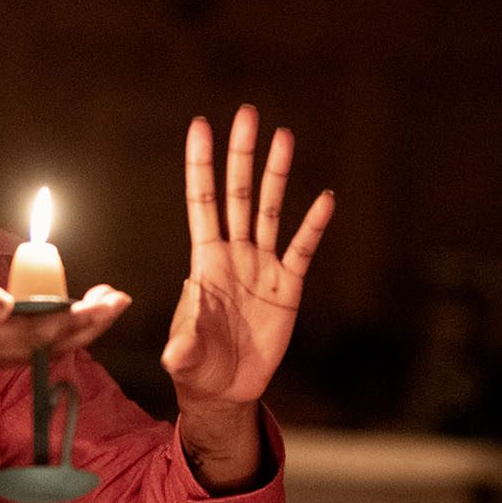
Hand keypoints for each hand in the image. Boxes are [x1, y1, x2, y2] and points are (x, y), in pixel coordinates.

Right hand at [0, 248, 130, 441]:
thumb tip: (7, 305)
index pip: (38, 329)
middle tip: (119, 298)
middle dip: (87, 324)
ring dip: (73, 330)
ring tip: (103, 304)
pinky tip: (65, 318)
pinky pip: (22, 351)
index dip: (77, 318)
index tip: (109, 301)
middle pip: (47, 344)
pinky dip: (49, 335)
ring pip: (38, 350)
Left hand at [162, 105, 333, 405]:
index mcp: (204, 261)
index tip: (200, 126)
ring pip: (269, 211)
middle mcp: (234, 255)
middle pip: (237, 194)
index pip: (202, 202)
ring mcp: (262, 267)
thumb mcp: (184, 356)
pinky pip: (302, 250)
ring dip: (276, 175)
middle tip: (247, 113)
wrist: (225, 389)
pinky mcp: (288, 288)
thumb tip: (177, 350)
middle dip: (241, 155)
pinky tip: (324, 197)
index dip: (201, 166)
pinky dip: (313, 226)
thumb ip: (183, 346)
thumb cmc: (196, 366)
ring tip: (284, 136)